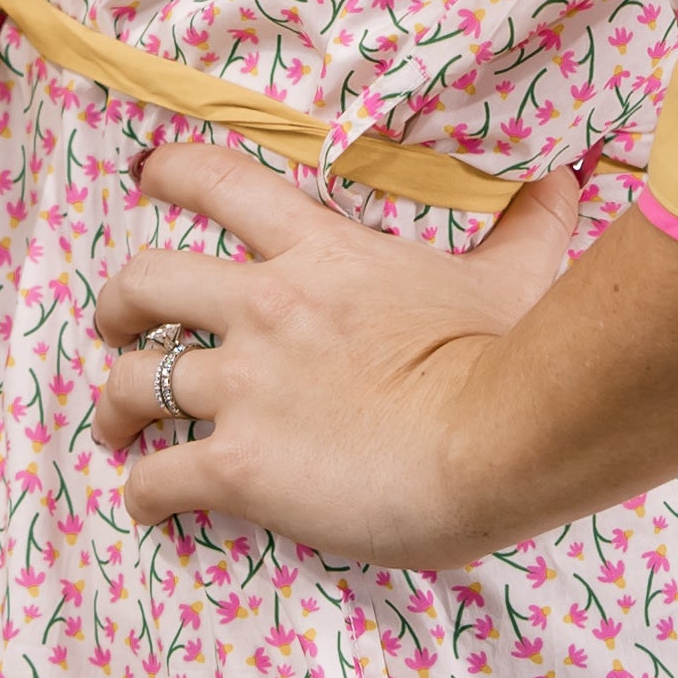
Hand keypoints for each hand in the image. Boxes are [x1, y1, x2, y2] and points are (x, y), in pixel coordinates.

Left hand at [88, 136, 586, 571]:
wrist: (501, 440)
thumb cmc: (508, 358)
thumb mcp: (511, 279)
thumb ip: (526, 228)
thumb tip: (564, 182)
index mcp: (318, 251)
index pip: (216, 181)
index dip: (168, 172)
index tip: (147, 180)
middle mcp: (264, 307)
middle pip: (145, 281)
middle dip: (116, 306)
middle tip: (116, 329)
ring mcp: (245, 387)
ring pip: (131, 381)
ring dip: (113, 406)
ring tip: (116, 429)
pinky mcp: (239, 466)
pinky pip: (157, 479)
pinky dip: (142, 493)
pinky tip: (149, 505)